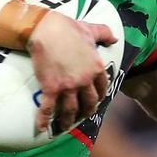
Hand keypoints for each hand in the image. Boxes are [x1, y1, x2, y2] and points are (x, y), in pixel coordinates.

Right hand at [27, 10, 116, 131]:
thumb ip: (105, 34)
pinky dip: (44, 120)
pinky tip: (41, 128)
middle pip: (89, 102)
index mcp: (96, 67)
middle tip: (84, 115)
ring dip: (68, 121)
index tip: (97, 99)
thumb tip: (115, 39)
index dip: (101, 95)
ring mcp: (67, 87)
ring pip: (71, 110)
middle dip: (87, 111)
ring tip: (66, 126)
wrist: (46, 30)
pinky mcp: (51, 88)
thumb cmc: (69, 28)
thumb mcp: (91, 29)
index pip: (102, 87)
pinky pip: (47, 109)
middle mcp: (84, 81)